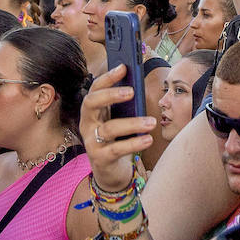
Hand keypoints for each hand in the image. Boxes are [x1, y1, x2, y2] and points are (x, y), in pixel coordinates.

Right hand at [80, 65, 155, 191]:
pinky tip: (148, 139)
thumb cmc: (117, 140)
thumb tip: (139, 87)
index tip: (123, 67)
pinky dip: (134, 143)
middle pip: (91, 103)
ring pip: (109, 129)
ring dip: (132, 124)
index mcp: (92, 110)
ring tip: (151, 122)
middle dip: (110, 95)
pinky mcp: (100, 158)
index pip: (95, 89)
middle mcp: (87, 124)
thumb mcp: (119, 120)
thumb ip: (125, 106)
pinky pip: (116, 149)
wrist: (111, 172)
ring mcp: (91, 141)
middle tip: (132, 91)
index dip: (107, 77)